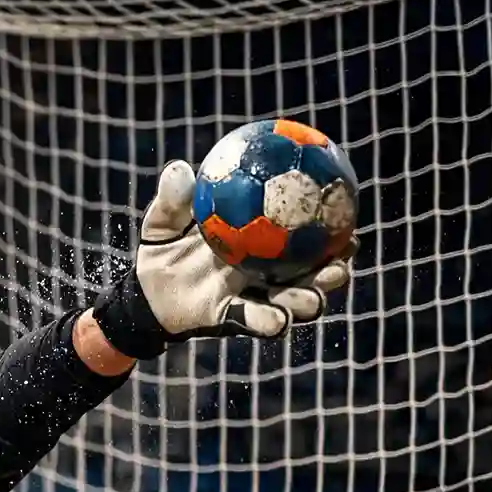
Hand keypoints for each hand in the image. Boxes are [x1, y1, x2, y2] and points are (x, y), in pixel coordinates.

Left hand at [91, 160, 355, 359]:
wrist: (143, 293)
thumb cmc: (162, 250)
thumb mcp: (163, 222)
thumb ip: (172, 200)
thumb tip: (179, 169)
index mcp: (257, 244)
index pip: (301, 234)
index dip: (328, 227)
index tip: (348, 212)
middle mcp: (262, 272)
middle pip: (310, 271)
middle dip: (333, 268)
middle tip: (344, 257)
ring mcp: (251, 297)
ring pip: (292, 300)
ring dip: (308, 299)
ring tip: (316, 296)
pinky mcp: (232, 320)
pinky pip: (256, 322)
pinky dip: (269, 322)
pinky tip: (278, 320)